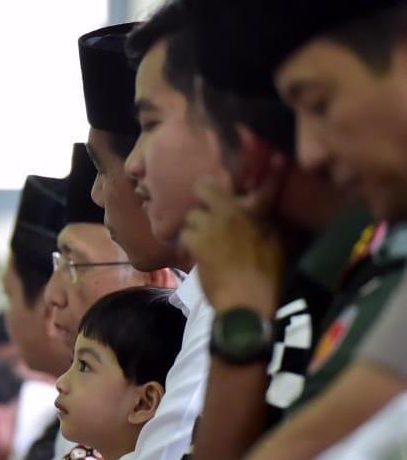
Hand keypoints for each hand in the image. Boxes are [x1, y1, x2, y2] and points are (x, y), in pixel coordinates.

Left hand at [180, 158, 285, 315]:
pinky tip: (193, 253)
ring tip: (201, 239)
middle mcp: (234, 212)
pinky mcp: (195, 240)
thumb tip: (261, 211)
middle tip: (204, 208)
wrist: (246, 301)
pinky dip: (187, 244)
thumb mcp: (275, 246)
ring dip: (194, 226)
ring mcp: (212, 224)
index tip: (276, 157)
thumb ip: (265, 223)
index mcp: (258, 213)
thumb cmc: (266, 277)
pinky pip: (184, 235)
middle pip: (205, 187)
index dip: (270, 169)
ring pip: (192, 215)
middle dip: (202, 195)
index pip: (266, 184)